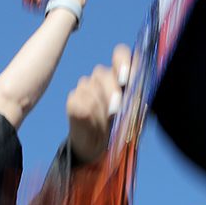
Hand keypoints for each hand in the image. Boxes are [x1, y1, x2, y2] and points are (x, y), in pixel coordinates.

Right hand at [64, 46, 131, 163]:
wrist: (99, 148)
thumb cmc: (121, 129)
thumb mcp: (132, 119)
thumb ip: (131, 105)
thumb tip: (125, 100)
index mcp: (122, 77)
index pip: (121, 56)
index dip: (122, 62)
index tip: (125, 77)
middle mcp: (103, 78)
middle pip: (103, 74)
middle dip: (111, 92)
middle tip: (115, 110)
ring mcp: (86, 87)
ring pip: (90, 88)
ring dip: (101, 110)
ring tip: (106, 125)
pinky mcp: (73, 99)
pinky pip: (78, 102)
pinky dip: (88, 117)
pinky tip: (93, 126)